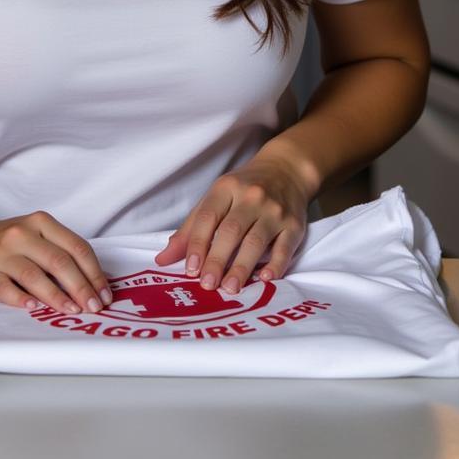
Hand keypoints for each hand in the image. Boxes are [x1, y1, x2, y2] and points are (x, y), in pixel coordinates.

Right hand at [0, 211, 111, 313]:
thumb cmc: (10, 242)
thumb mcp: (37, 235)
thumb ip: (62, 252)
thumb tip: (95, 284)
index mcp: (42, 222)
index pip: (76, 247)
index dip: (94, 272)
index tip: (104, 294)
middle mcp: (22, 234)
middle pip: (59, 261)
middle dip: (81, 287)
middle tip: (93, 308)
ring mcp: (1, 253)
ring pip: (34, 275)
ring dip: (56, 296)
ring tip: (72, 311)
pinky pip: (4, 287)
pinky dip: (21, 298)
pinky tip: (35, 308)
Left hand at [153, 155, 312, 293]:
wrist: (287, 169)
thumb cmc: (245, 188)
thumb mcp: (216, 197)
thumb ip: (191, 228)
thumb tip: (163, 260)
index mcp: (226, 188)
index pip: (208, 216)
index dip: (197, 243)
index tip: (190, 269)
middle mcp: (251, 197)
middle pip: (231, 230)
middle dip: (217, 259)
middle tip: (207, 285)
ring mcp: (274, 210)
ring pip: (256, 241)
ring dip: (242, 267)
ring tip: (230, 288)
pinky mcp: (294, 224)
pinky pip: (285, 247)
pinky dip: (276, 264)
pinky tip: (265, 278)